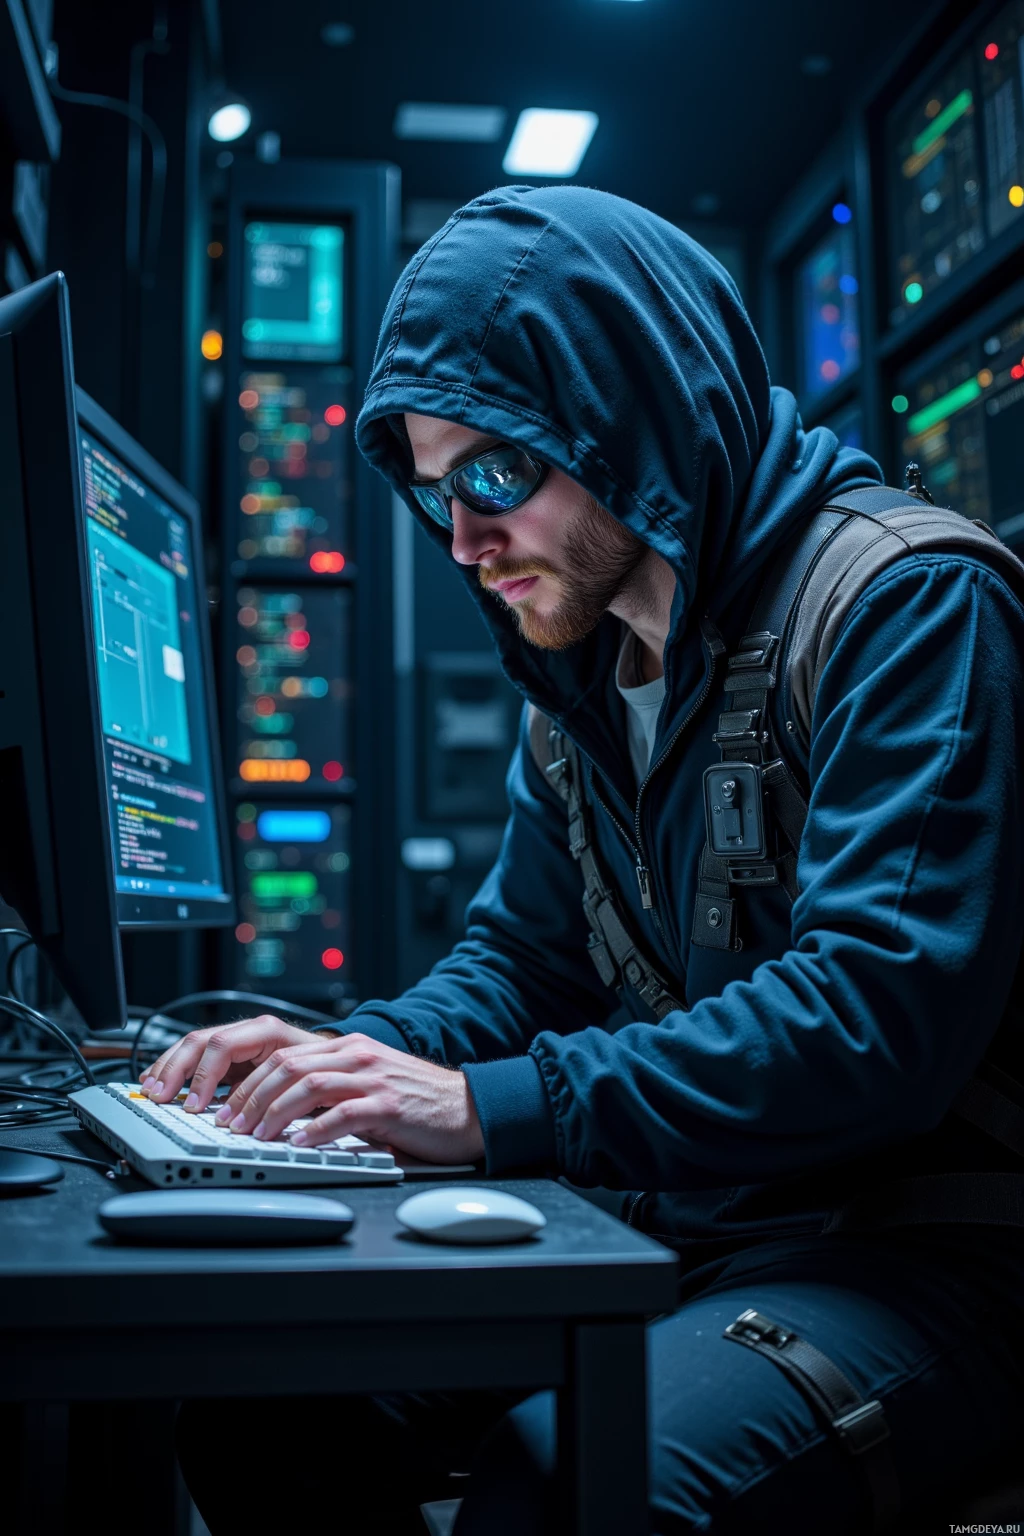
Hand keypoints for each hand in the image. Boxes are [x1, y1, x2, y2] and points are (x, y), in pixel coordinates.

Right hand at [140, 1015, 314, 1109]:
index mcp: (266, 1031)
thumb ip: (279, 1092)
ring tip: (152, 1089)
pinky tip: (159, 1080)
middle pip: (200, 1041)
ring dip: (168, 1067)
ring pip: (192, 1045)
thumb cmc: (322, 1069)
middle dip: (175, 1069)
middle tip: (160, 1096)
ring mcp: (236, 1039)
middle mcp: (247, 1031)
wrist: (331, 1059)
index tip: (195, 1106)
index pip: (223, 1046)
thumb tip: (250, 1117)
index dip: (204, 1076)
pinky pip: (195, 1055)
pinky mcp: (229, 1053)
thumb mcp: (306, 1080)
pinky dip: (173, 1067)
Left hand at [212, 1033, 484, 1165]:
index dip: (246, 1082)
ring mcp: (373, 1079)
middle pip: (287, 1067)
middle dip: (249, 1097)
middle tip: (230, 1124)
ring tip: (255, 1137)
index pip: (281, 1054)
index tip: (225, 1107)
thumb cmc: (416, 1102)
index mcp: (347, 1048)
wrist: (468, 1108)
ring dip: (273, 1113)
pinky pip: (342, 1114)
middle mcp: (356, 1056)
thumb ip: (329, 1089)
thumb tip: (277, 1114)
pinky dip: (315, 1131)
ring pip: (308, 1086)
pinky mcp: (389, 1106)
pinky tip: (298, 1144)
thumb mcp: (367, 1084)